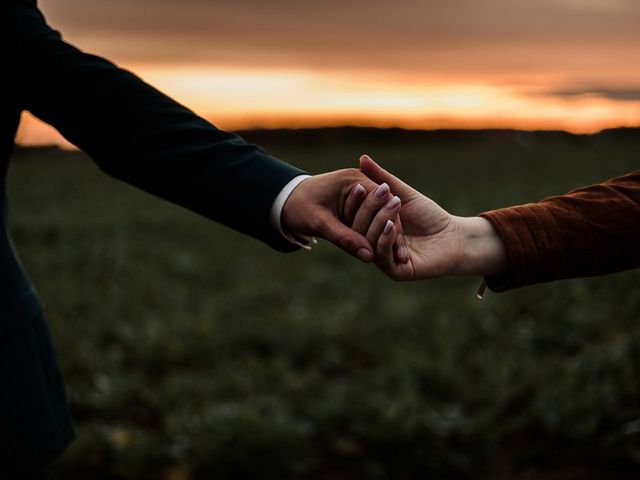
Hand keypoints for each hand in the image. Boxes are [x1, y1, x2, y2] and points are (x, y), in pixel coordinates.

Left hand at [281, 168, 391, 261]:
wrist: (285, 201)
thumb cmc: (299, 208)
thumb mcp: (320, 223)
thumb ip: (344, 238)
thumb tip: (368, 256)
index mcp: (353, 180)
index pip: (381, 202)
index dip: (390, 226)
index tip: (397, 249)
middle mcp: (361, 183)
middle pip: (385, 210)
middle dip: (393, 234)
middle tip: (403, 258)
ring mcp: (360, 193)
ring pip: (380, 217)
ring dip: (388, 237)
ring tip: (400, 260)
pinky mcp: (357, 205)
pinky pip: (371, 221)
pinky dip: (377, 236)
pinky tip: (386, 255)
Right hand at [349, 155, 507, 279]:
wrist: (454, 237)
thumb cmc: (429, 215)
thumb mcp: (403, 194)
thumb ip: (382, 179)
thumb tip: (362, 158)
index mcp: (372, 229)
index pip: (355, 217)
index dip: (355, 202)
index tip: (358, 186)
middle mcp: (374, 245)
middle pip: (359, 230)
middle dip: (369, 211)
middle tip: (380, 193)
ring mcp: (384, 260)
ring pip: (370, 242)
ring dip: (379, 223)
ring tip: (392, 206)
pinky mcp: (396, 272)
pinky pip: (383, 257)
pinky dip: (386, 240)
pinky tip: (392, 226)